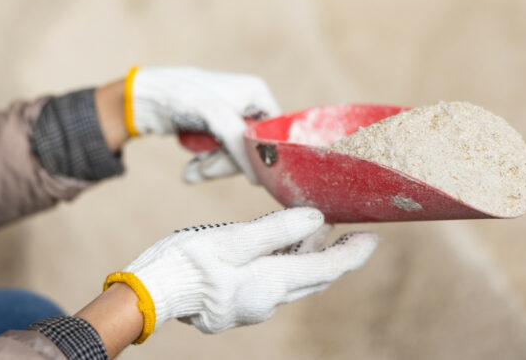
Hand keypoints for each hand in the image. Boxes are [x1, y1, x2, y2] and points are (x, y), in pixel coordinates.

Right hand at [105, 208, 377, 337]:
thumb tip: (317, 219)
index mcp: (270, 283)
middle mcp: (267, 301)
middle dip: (335, 256)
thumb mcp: (232, 239)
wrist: (150, 293)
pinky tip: (280, 247)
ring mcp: (251, 306)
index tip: (374, 239)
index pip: (326, 270)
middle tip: (354, 234)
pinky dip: (285, 263)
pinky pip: (272, 283)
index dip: (352, 254)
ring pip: (293, 280)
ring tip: (318, 230)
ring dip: (308, 257)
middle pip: (314, 278)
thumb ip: (276, 230)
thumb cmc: (186, 262)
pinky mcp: (235, 303)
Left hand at [125, 66, 280, 182]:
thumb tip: (260, 180)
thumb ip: (240, 143)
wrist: (143, 97)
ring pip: (235, 156)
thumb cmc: (181, 97)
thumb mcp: (215, 115)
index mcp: (257, 93)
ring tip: (192, 170)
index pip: (273, 134)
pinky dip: (205, 164)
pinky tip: (190, 170)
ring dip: (212, 167)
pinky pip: (219, 156)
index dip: (259, 156)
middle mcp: (249, 104)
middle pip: (253, 148)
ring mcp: (232, 118)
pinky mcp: (215, 130)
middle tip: (204, 170)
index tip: (243, 174)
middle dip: (228, 163)